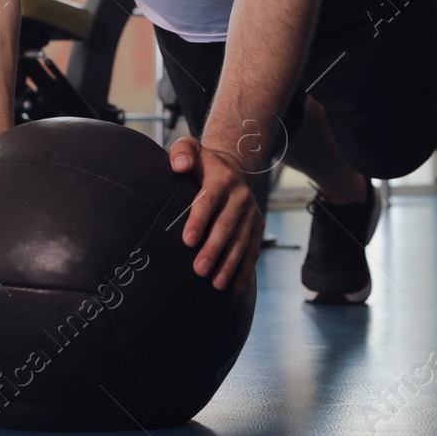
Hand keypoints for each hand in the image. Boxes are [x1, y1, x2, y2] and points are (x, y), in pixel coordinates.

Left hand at [169, 136, 263, 294]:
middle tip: (199, 269)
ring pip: (241, 241)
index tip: (187, 240)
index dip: (198, 220)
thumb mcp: (190, 149)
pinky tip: (235, 287)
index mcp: (221, 178)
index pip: (208, 200)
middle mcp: (239, 196)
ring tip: (215, 283)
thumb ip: (182, 152)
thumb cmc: (202, 164)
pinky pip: (252, 250)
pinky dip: (245, 269)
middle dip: (214, 249)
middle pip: (226, 226)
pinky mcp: (257, 225)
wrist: (233, 167)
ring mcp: (250, 212)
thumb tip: (179, 165)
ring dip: (229, 264)